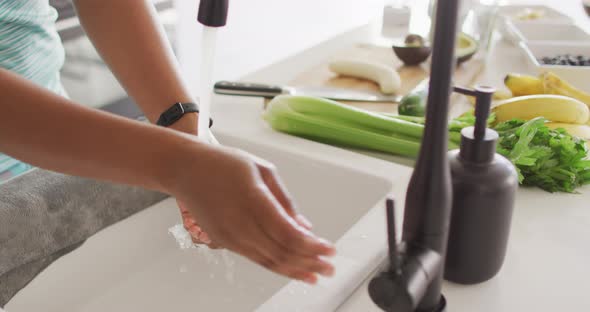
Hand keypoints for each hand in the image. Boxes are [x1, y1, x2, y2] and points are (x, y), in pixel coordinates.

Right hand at [170, 143, 335, 283]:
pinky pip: (256, 259)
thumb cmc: (224, 164)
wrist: (186, 170)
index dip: (313, 246)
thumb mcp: (263, 171)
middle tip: (330, 267)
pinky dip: (277, 267)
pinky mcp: (224, 242)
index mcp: (253, 200)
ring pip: (270, 261)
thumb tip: (305, 226)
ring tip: (316, 274)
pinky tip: (292, 269)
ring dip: (296, 270)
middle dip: (310, 262)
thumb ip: (286, 201)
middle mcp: (240, 223)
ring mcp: (230, 236)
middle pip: (282, 252)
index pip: (289, 234)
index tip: (330, 249)